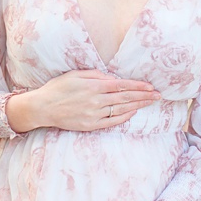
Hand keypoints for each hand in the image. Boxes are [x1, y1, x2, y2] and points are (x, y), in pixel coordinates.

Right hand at [9, 69, 159, 133]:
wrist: (42, 108)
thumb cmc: (57, 88)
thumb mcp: (74, 75)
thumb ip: (95, 75)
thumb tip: (112, 78)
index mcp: (93, 86)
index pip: (121, 85)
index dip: (138, 86)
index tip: (150, 86)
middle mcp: (96, 101)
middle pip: (126, 98)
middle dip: (144, 96)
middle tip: (158, 95)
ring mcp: (94, 114)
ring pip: (121, 109)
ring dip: (138, 106)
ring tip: (150, 103)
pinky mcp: (91, 125)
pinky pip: (112, 121)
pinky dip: (124, 117)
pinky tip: (133, 112)